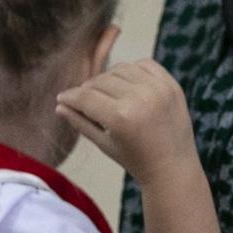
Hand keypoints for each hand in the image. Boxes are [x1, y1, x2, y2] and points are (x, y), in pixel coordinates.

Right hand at [55, 59, 197, 187]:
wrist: (173, 167)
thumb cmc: (135, 160)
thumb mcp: (104, 144)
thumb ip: (80, 122)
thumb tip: (59, 106)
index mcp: (121, 117)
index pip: (86, 97)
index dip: (70, 96)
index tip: (62, 97)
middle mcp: (140, 98)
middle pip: (101, 81)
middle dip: (87, 89)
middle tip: (83, 100)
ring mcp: (158, 89)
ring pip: (121, 68)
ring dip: (108, 78)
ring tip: (105, 92)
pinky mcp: (171, 84)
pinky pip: (145, 64)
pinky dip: (132, 70)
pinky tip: (127, 84)